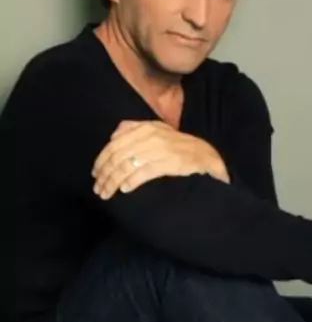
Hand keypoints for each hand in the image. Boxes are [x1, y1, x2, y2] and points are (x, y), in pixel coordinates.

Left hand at [92, 120, 228, 198]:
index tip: (95, 174)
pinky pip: (143, 173)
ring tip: (107, 193)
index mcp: (144, 128)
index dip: (101, 160)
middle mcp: (149, 137)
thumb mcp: (156, 129)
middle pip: (118, 156)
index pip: (115, 144)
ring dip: (113, 182)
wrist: (205, 154)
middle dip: (105, 174)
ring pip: (127, 166)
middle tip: (98, 189)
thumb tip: (113, 136)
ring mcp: (159, 150)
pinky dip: (131, 182)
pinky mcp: (168, 163)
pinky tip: (125, 189)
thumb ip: (134, 128)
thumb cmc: (177, 144)